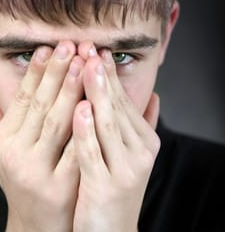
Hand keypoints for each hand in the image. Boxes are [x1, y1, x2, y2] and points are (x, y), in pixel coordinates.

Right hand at [0, 42, 83, 231]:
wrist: (39, 225)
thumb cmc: (26, 180)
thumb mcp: (5, 153)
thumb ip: (0, 120)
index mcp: (4, 142)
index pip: (22, 99)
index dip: (36, 72)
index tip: (48, 48)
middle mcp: (16, 154)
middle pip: (40, 105)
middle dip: (57, 72)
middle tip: (70, 45)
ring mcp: (37, 171)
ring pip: (56, 122)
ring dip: (70, 90)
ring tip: (82, 63)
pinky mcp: (59, 187)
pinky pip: (74, 149)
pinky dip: (83, 124)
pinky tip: (91, 101)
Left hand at [72, 43, 159, 231]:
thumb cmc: (117, 186)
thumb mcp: (134, 154)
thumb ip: (144, 124)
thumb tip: (156, 96)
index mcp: (145, 141)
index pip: (125, 101)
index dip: (109, 75)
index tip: (96, 51)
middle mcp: (140, 152)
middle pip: (117, 107)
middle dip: (101, 75)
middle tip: (89, 47)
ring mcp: (125, 170)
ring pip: (108, 124)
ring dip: (96, 92)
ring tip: (86, 65)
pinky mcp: (107, 188)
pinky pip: (94, 153)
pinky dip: (86, 129)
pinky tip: (79, 108)